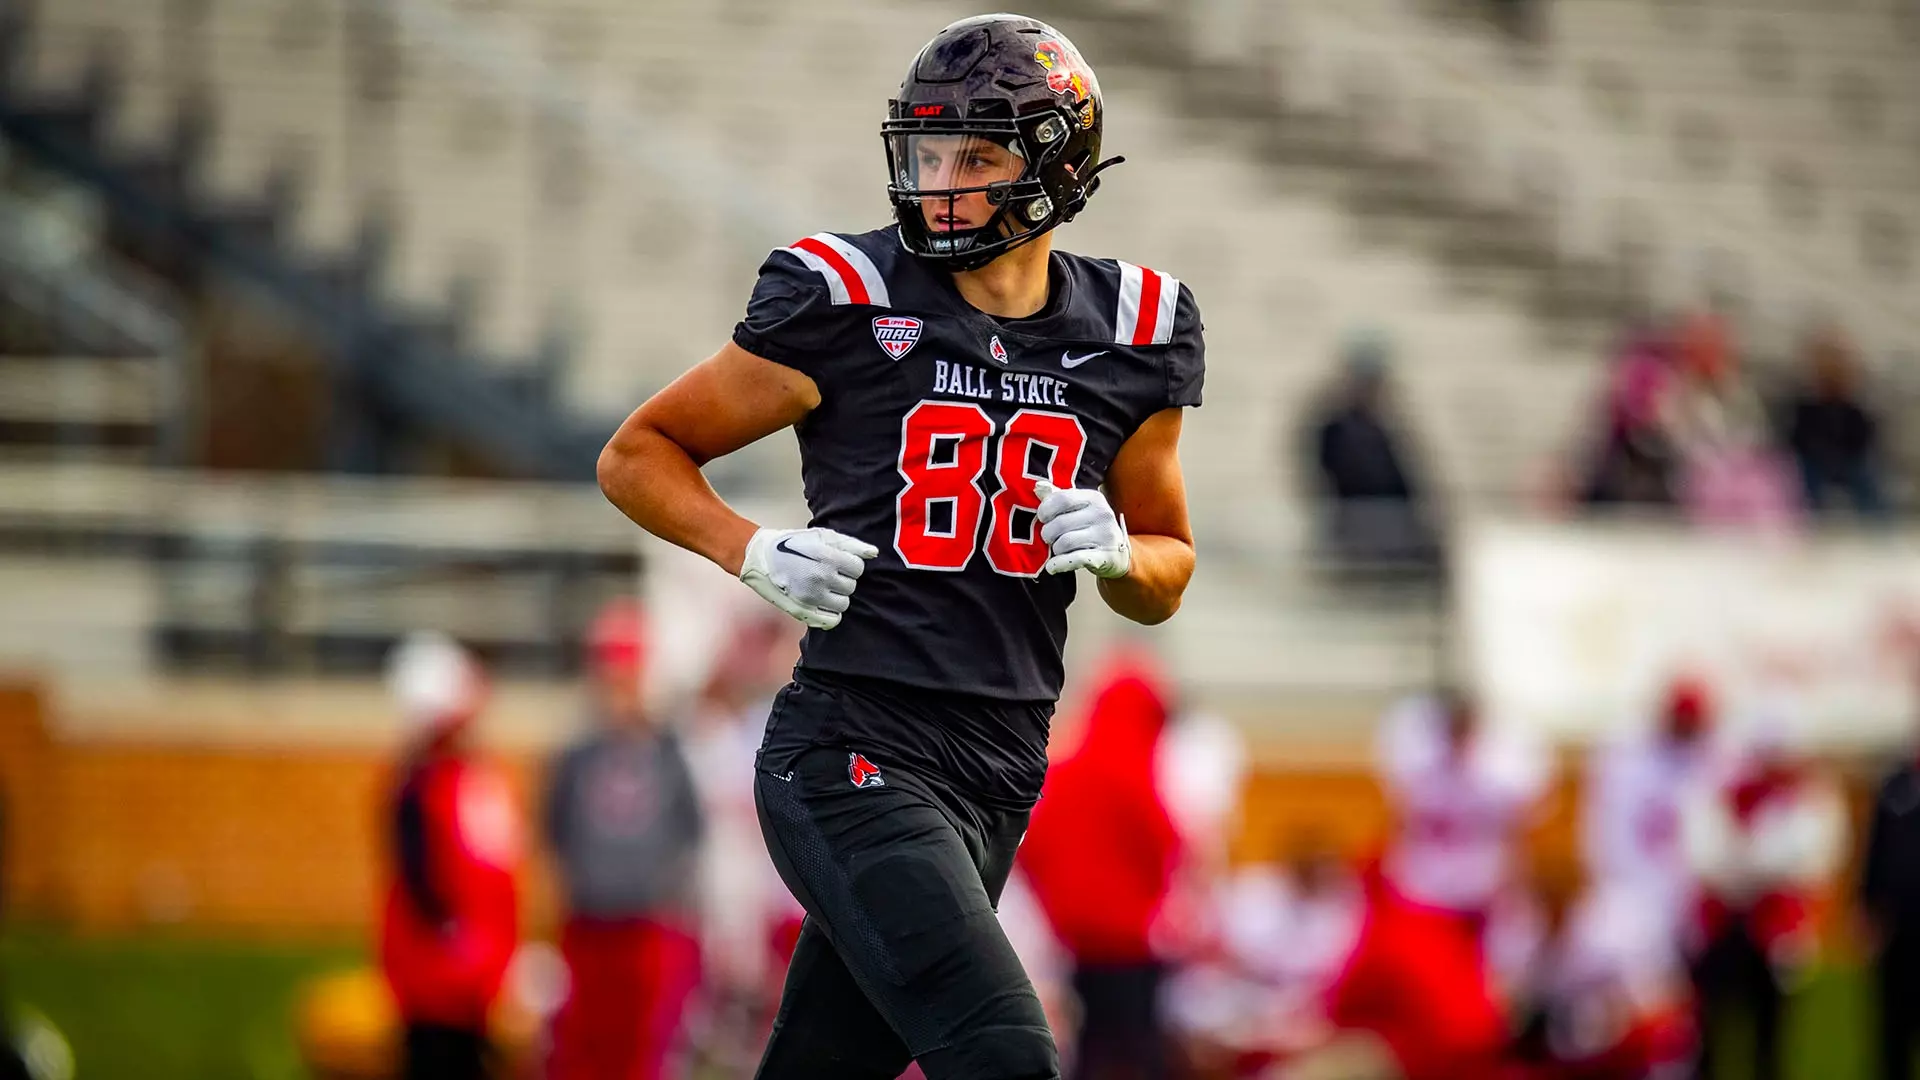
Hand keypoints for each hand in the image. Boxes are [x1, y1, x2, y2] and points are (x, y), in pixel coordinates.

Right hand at [738, 527, 879, 628]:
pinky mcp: (803, 611)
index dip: (850, 564)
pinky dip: (831, 613)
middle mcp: (820, 579)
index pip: (858, 568)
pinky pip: (831, 620)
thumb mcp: (821, 536)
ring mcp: (811, 597)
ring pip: (843, 604)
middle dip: (843, 580)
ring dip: (837, 596)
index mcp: (827, 558)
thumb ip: (850, 544)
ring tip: (823, 586)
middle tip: (828, 573)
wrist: (760, 557)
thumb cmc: (793, 543)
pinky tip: (822, 602)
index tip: (839, 562)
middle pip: (851, 586)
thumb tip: (874, 553)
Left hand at [1034, 481, 1129, 578]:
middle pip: (1059, 523)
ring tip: (1058, 549)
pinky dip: (1058, 564)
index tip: (1043, 518)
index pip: (1061, 498)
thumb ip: (1058, 496)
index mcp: (1094, 498)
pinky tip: (1052, 566)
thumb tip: (1038, 487)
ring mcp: (1105, 536)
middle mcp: (1102, 514)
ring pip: (1064, 543)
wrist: (1118, 554)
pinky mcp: (1104, 556)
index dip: (1045, 510)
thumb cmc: (1092, 528)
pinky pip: (1074, 559)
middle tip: (1050, 538)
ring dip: (1055, 549)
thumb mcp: (1079, 508)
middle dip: (1048, 534)